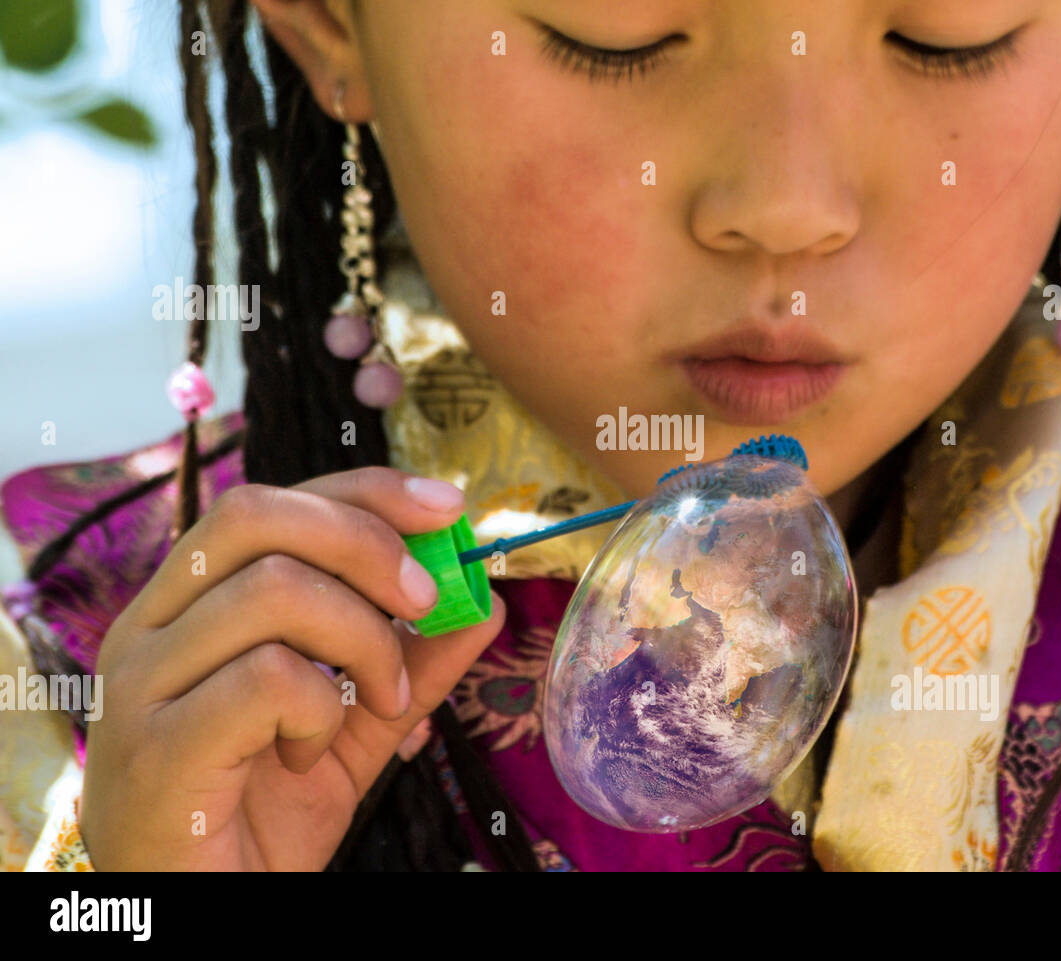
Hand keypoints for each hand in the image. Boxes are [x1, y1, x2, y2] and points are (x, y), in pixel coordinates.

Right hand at [79, 467, 503, 869]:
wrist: (199, 911)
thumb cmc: (262, 813)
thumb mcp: (354, 724)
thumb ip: (412, 661)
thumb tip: (484, 601)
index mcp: (187, 604)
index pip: (271, 500)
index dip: (365, 491)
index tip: (447, 508)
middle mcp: (150, 626)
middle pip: (258, 515)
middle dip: (368, 544)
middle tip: (426, 603)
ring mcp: (141, 682)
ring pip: (272, 590)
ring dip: (363, 641)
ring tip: (379, 702)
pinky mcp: (154, 745)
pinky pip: (267, 679)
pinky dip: (322, 710)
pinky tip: (313, 755)